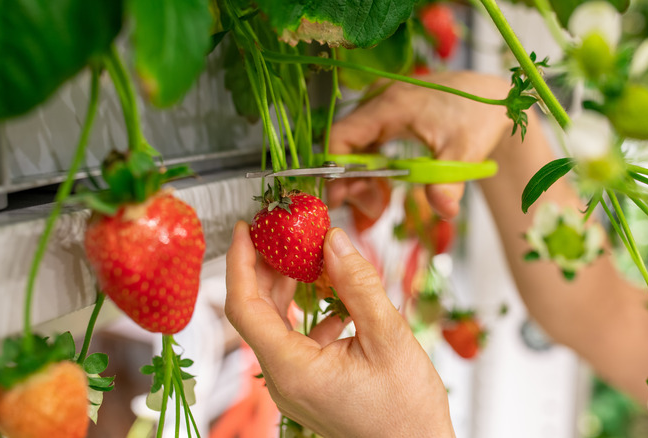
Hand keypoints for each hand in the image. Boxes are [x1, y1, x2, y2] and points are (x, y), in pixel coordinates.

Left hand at [224, 222, 454, 437]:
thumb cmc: (407, 410)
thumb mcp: (388, 337)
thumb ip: (358, 285)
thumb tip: (334, 240)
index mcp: (293, 370)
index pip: (245, 307)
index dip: (240, 263)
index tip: (244, 229)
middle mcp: (284, 380)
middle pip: (257, 314)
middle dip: (265, 267)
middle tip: (280, 231)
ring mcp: (295, 386)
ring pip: (276, 326)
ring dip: (287, 288)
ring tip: (306, 254)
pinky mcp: (309, 386)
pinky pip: (296, 341)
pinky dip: (309, 312)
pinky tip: (335, 297)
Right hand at [328, 71, 513, 218]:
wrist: (493, 98)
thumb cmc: (479, 116)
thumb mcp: (465, 152)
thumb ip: (449, 182)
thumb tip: (444, 210)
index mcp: (391, 105)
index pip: (342, 136)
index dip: (335, 170)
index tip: (342, 200)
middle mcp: (379, 100)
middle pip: (344, 143)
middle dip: (350, 180)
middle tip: (372, 209)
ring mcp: (381, 105)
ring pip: (354, 145)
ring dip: (360, 176)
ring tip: (379, 204)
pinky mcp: (387, 113)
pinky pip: (366, 142)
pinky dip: (370, 166)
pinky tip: (382, 186)